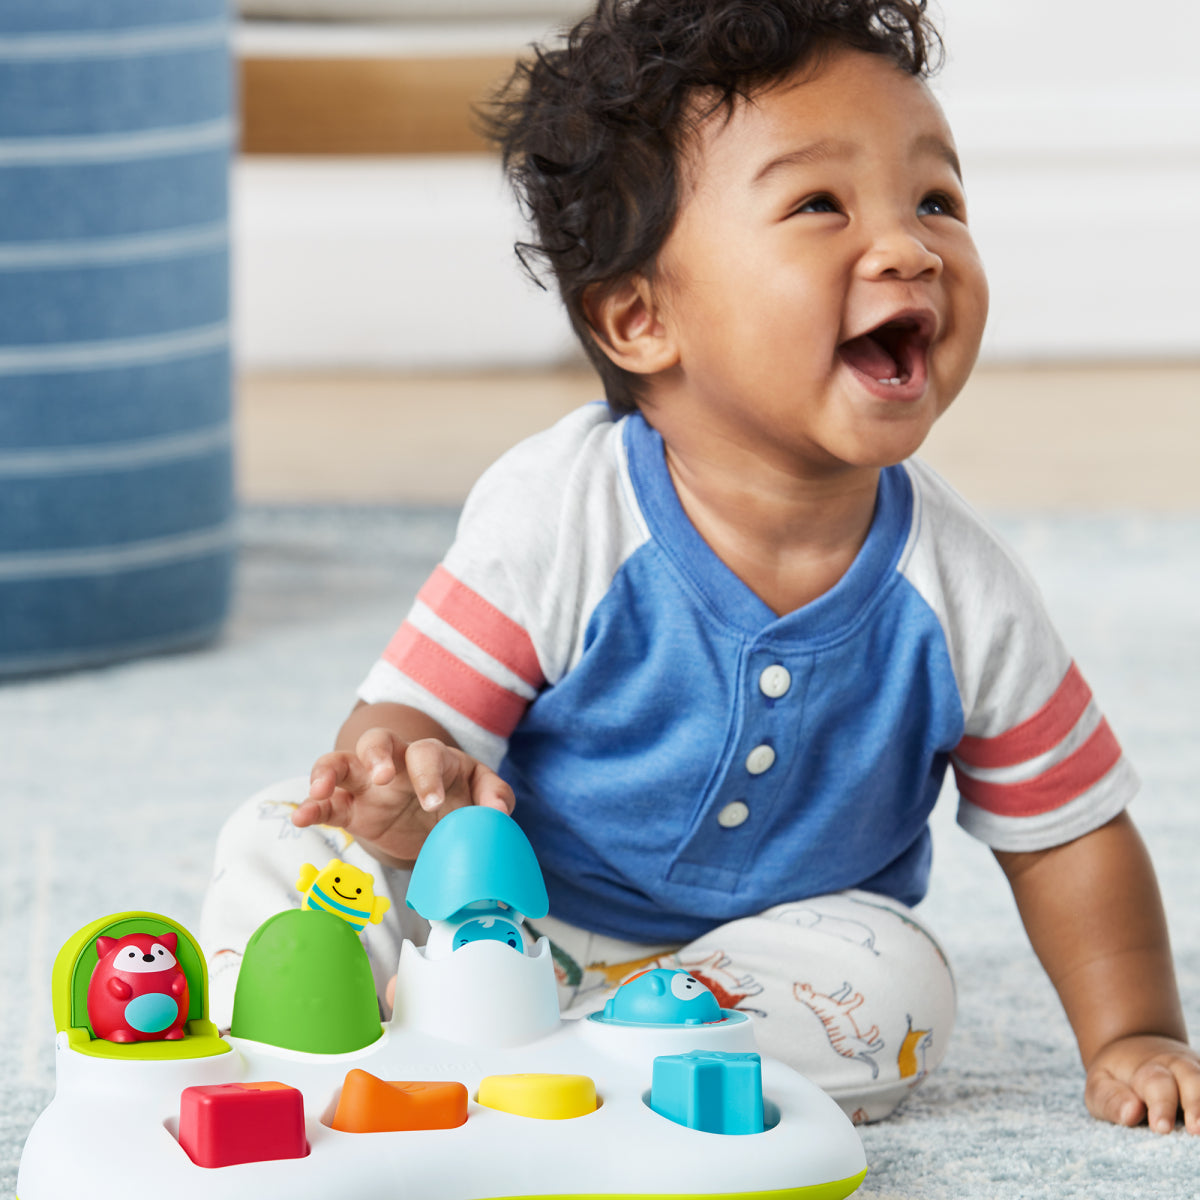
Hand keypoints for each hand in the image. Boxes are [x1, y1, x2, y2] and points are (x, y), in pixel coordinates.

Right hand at [293, 729, 513, 864]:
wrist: (434, 821)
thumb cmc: (459, 797)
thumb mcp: (480, 793)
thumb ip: (494, 796)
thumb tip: (498, 814)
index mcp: (431, 758)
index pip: (427, 754)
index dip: (429, 776)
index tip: (434, 804)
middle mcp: (395, 763)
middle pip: (378, 741)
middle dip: (377, 755)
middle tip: (383, 777)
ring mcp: (368, 784)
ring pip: (340, 761)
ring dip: (328, 771)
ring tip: (320, 790)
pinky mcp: (351, 808)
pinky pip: (327, 803)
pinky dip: (311, 807)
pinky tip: (301, 817)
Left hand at [1085, 1034, 1199, 1133]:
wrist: (1136, 1049)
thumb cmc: (1115, 1079)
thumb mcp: (1100, 1086)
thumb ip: (1112, 1099)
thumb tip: (1131, 1113)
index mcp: (1146, 1068)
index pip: (1156, 1083)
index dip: (1161, 1106)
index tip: (1161, 1127)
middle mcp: (1177, 1067)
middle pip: (1192, 1079)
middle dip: (1196, 1104)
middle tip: (1196, 1131)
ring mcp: (1198, 1073)